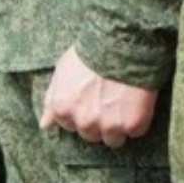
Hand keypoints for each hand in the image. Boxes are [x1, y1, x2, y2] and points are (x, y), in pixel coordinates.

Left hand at [40, 48, 157, 148]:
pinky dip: (138, 120)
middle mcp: (84, 122)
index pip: (71, 127)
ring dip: (118, 125)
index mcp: (63, 110)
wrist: (121, 43)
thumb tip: (45, 125)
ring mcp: (109, 126)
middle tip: (108, 99)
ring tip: (123, 103)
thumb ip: (51, 100)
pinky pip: (136, 131)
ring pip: (113, 139)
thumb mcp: (62, 71)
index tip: (91, 100)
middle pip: (91, 135)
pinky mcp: (133, 125)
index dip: (82, 113)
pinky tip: (137, 101)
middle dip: (99, 121)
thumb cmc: (90, 53)